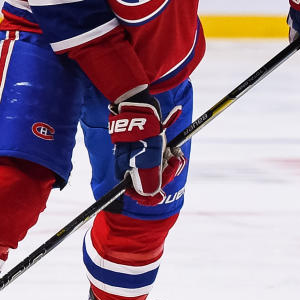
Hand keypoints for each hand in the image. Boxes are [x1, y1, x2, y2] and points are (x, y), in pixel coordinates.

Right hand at [108, 91, 184, 205]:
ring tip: (174, 154)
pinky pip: (158, 159)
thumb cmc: (144, 128)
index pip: (135, 192)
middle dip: (164, 175)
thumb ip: (149, 175)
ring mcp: (137, 155)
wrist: (139, 103)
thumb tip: (151, 195)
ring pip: (155, 170)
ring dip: (168, 165)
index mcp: (125, 168)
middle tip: (173, 162)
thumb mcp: (150, 153)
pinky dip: (167, 157)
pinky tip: (173, 150)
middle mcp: (129, 164)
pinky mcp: (146, 147)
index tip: (161, 193)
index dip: (149, 196)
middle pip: (148, 182)